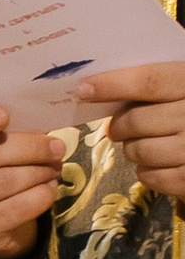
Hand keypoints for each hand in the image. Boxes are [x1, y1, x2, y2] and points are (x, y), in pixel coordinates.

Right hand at [0, 103, 61, 256]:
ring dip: (40, 172)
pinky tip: (49, 189)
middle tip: (57, 148)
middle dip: (32, 148)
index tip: (4, 116)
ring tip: (55, 167)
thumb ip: (1, 131)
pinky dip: (41, 196)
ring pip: (6, 181)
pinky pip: (16, 208)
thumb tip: (40, 129)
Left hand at [78, 53, 184, 199]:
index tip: (84, 90)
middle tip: (117, 129)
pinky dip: (146, 171)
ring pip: (138, 151)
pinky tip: (159, 162)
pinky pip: (149, 176)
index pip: (149, 81)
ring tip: (143, 144)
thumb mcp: (181, 88)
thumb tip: (97, 89)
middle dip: (118, 127)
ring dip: (131, 150)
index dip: (113, 84)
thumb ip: (152, 86)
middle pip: (135, 121)